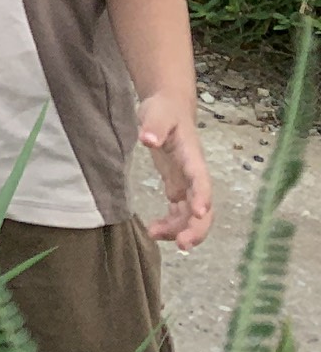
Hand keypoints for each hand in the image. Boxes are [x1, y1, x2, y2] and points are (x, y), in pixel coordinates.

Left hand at [135, 92, 213, 248]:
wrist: (168, 107)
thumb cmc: (164, 109)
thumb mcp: (156, 113)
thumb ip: (154, 126)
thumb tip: (148, 139)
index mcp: (192, 158)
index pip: (201, 181)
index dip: (202, 197)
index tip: (199, 213)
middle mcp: (193, 175)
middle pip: (203, 207)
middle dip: (196, 228)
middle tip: (181, 244)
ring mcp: (186, 183)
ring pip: (190, 214)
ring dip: (179, 229)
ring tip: (155, 235)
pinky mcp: (177, 185)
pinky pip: (178, 211)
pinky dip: (171, 223)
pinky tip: (155, 230)